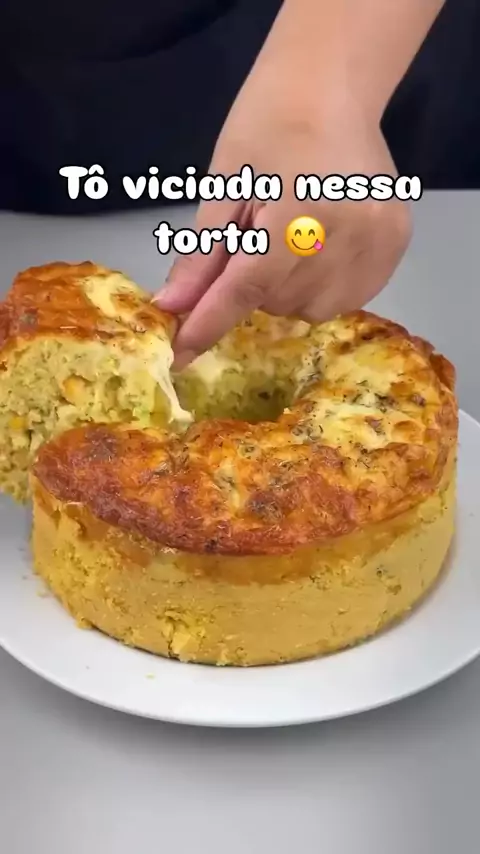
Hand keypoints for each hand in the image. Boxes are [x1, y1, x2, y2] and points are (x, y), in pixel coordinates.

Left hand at [153, 18, 411, 367]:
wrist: (329, 89)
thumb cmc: (266, 125)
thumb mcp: (223, 188)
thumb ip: (202, 256)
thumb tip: (173, 308)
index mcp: (297, 212)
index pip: (245, 288)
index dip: (209, 323)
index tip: (179, 355)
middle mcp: (346, 234)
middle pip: (278, 302)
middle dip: (252, 286)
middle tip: (254, 240)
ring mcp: (378, 243)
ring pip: (312, 309)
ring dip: (286, 291)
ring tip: (288, 239)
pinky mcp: (395, 246)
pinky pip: (347, 299)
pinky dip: (320, 289)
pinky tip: (316, 251)